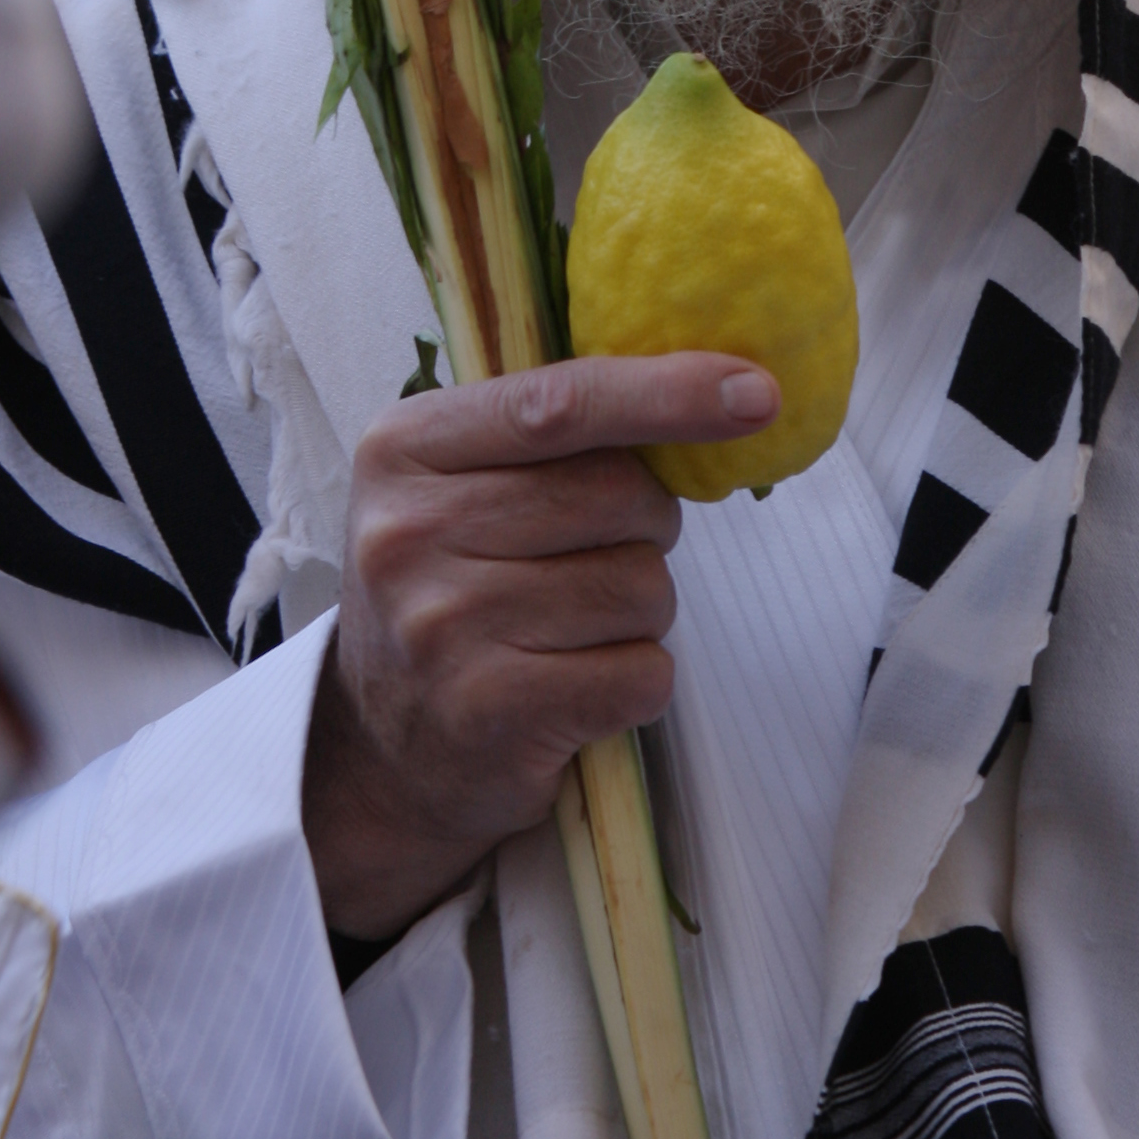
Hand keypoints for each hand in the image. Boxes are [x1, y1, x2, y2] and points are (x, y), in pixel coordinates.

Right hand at [302, 352, 777, 940]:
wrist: (381, 750)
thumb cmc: (453, 585)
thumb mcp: (460, 480)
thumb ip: (557, 428)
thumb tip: (725, 388)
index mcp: (404, 447)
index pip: (560, 403)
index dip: (667, 392)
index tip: (756, 391)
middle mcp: (410, 532)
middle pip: (617, 495)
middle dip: (648, 523)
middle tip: (598, 553)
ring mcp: (443, 627)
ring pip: (641, 587)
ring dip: (642, 609)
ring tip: (575, 628)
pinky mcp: (488, 713)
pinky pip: (640, 673)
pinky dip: (637, 680)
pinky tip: (580, 687)